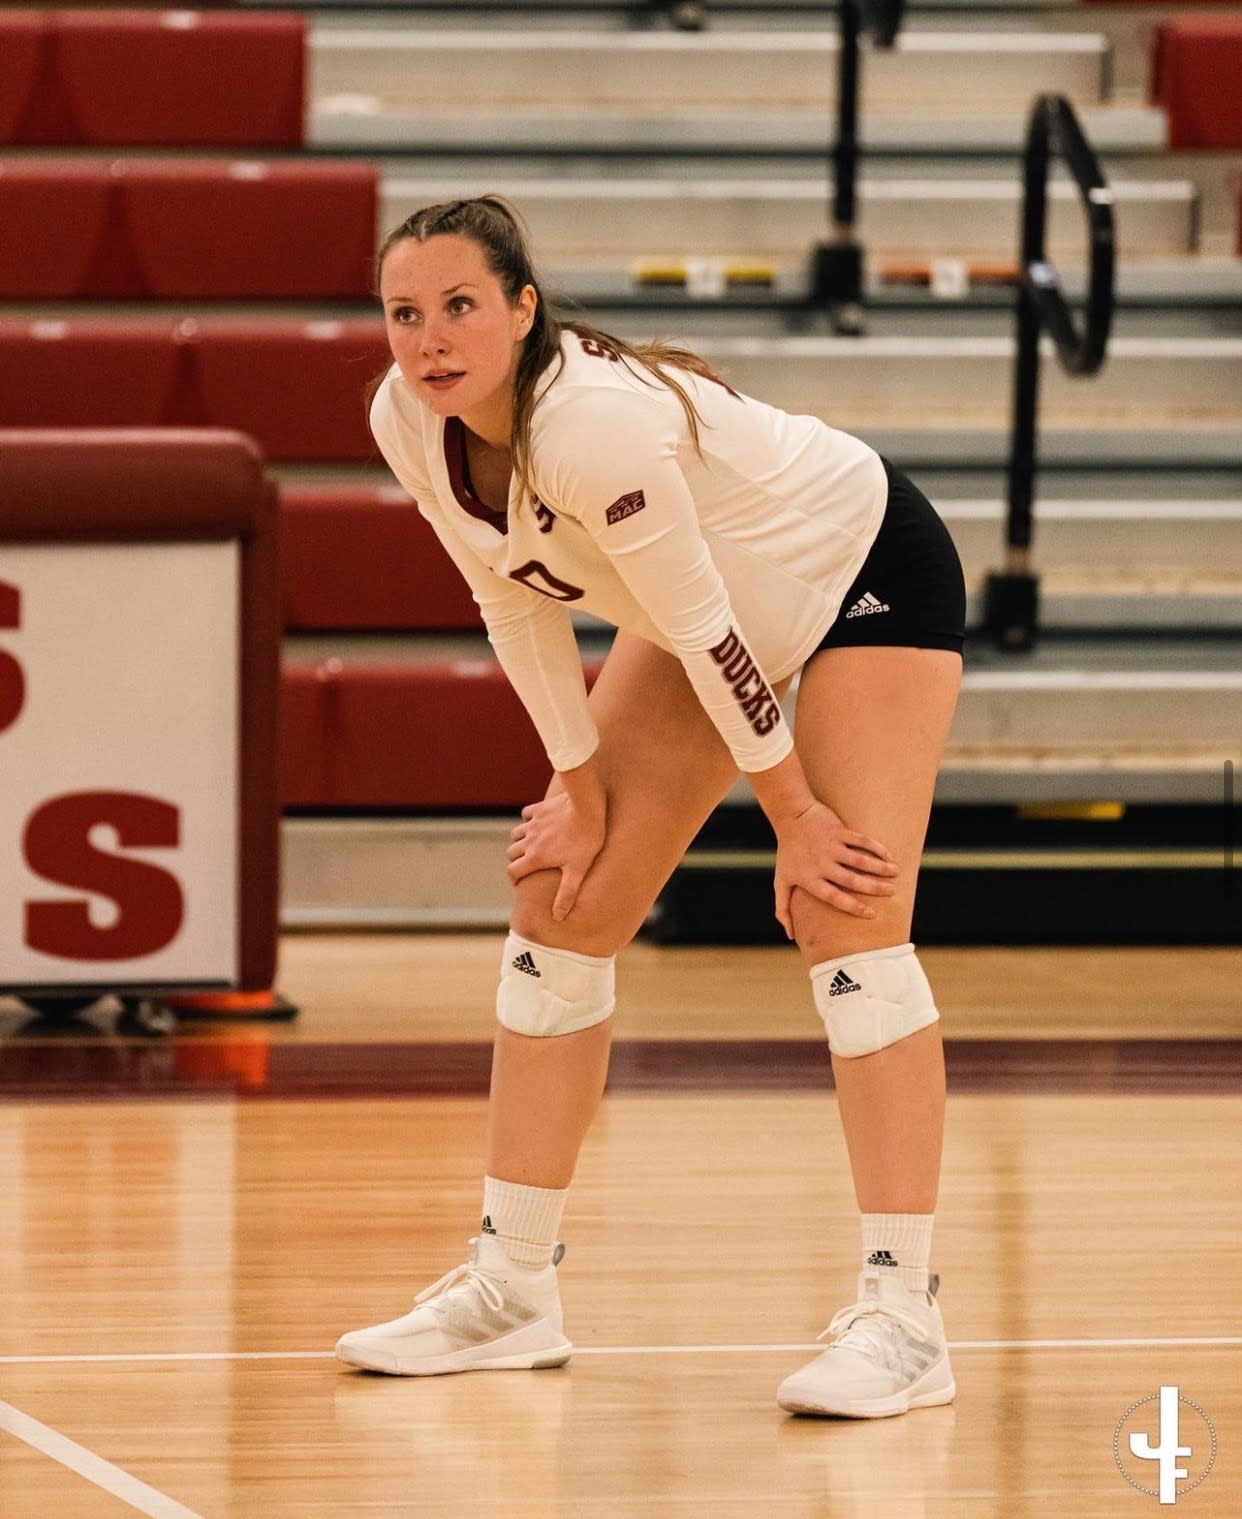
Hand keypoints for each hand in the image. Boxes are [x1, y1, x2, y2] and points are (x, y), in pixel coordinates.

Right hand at [506, 793, 605, 921]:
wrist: (586, 807)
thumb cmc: (585, 840)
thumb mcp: (578, 870)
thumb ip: (566, 894)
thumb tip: (558, 916)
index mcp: (535, 857)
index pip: (513, 871)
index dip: (514, 879)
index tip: (520, 882)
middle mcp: (529, 841)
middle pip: (511, 853)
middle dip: (515, 860)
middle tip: (528, 865)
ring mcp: (533, 824)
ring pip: (515, 834)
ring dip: (520, 841)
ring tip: (532, 846)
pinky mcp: (539, 809)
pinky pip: (526, 815)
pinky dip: (528, 820)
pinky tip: (539, 823)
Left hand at [773, 801, 898, 939]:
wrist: (790, 816)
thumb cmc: (787, 852)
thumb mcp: (781, 881)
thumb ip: (783, 909)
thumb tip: (791, 935)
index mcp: (811, 879)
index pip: (835, 898)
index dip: (854, 907)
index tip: (872, 914)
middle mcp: (822, 864)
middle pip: (852, 881)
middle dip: (875, 888)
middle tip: (892, 891)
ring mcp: (831, 847)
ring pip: (861, 860)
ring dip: (881, 867)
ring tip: (896, 873)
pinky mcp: (839, 831)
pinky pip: (862, 840)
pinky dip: (877, 848)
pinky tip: (888, 855)